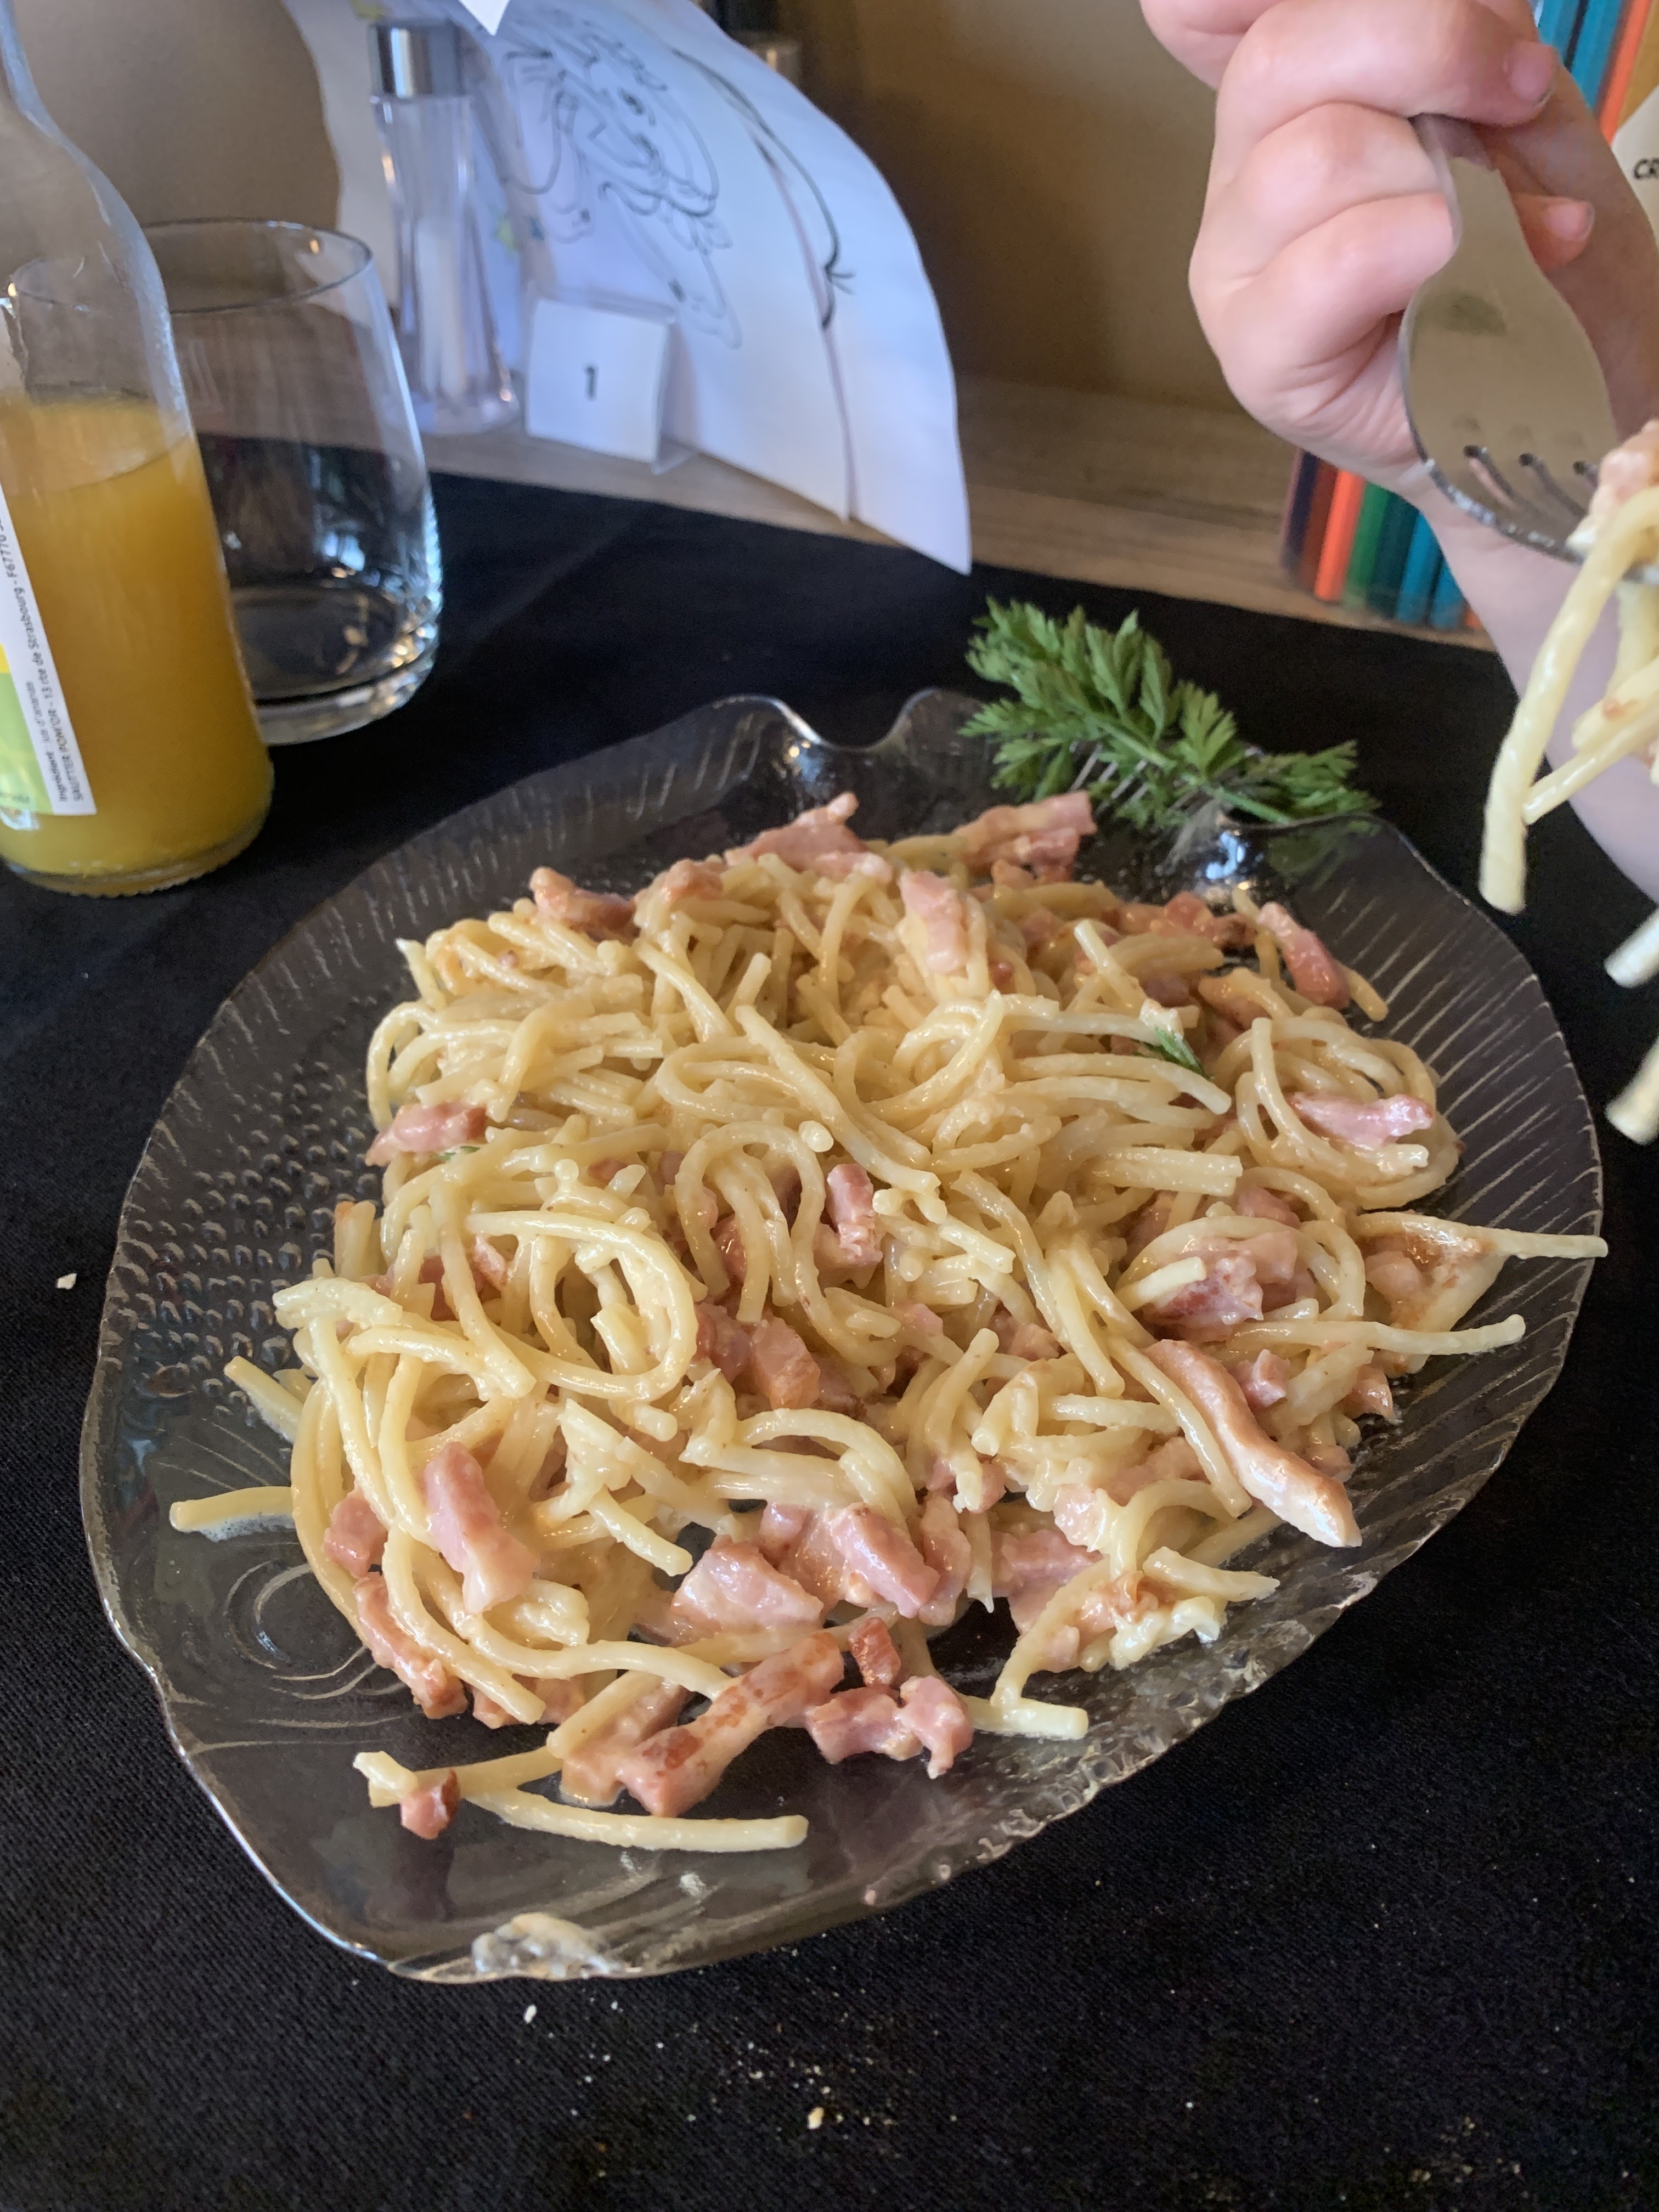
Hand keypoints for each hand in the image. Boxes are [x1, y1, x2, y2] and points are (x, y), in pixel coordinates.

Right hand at [1141, 0, 1658, 491]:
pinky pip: (1323, 268)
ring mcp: (1236, 264)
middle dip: (1427, 47)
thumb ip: (1459, 25)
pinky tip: (1463, 269)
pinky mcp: (1257, 353)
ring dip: (1438, 176)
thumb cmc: (1533, 238)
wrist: (1570, 375)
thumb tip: (1459, 6)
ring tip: (1497, 222)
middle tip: (1517, 90)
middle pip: (1279, 55)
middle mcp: (1243, 167)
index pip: (1199, 7)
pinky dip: (1410, 252)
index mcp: (1288, 90)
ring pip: (1314, 157)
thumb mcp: (1508, 94)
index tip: (1405, 16)